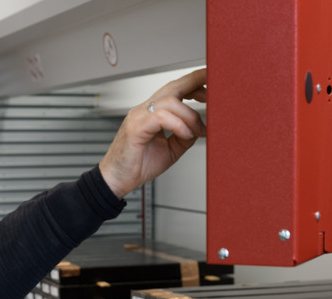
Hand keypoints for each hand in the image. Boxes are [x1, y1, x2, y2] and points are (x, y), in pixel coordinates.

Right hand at [98, 68, 206, 198]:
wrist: (117, 181)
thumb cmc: (137, 165)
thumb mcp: (170, 150)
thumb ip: (184, 137)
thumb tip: (200, 129)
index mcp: (152, 113)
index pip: (174, 90)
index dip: (193, 84)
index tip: (210, 86)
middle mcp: (145, 110)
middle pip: (172, 87)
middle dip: (195, 83)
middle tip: (213, 91)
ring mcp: (139, 116)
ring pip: (170, 101)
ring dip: (190, 115)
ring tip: (198, 131)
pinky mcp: (135, 127)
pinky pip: (161, 117)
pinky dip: (178, 124)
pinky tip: (186, 135)